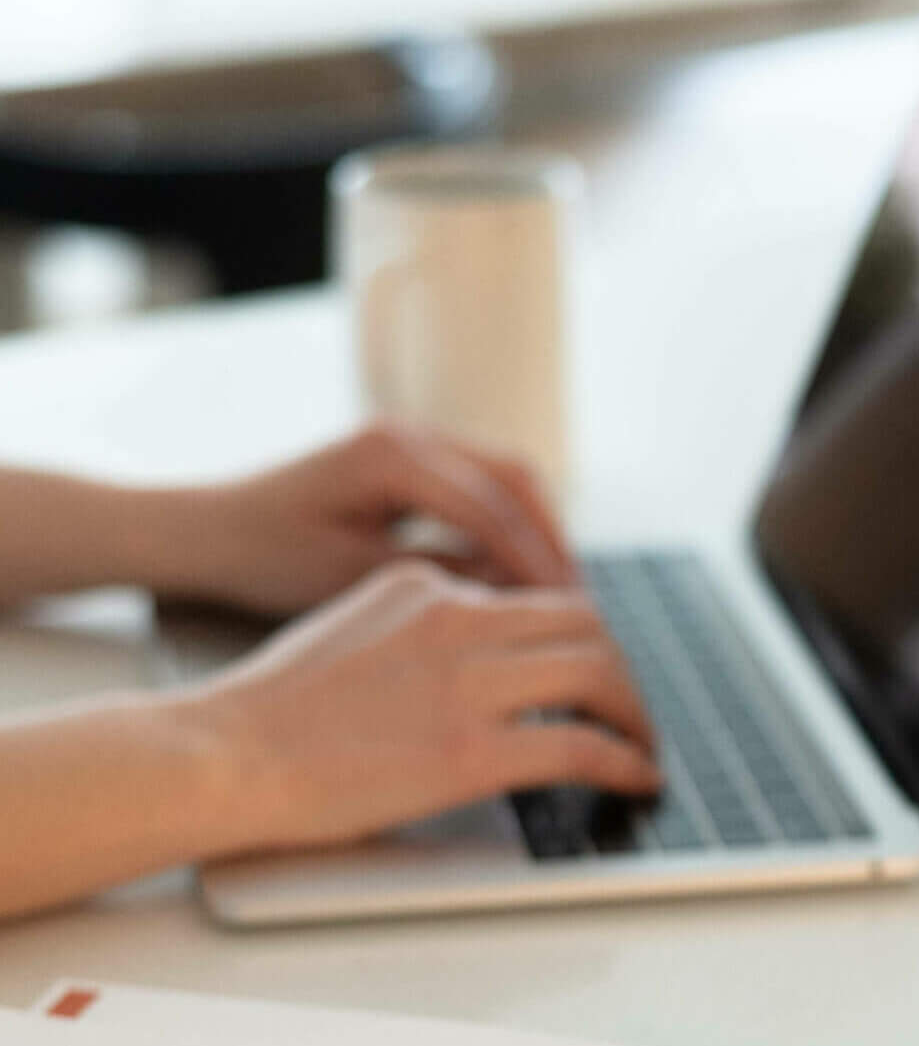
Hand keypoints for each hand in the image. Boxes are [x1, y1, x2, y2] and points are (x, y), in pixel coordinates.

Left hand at [147, 424, 575, 615]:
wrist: (207, 531)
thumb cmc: (263, 558)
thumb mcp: (352, 579)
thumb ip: (438, 577)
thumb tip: (518, 591)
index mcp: (391, 454)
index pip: (491, 506)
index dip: (537, 561)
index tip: (569, 612)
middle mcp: (408, 433)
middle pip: (515, 477)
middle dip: (554, 540)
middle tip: (584, 603)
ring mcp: (411, 441)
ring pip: (505, 478)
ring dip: (538, 532)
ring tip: (563, 594)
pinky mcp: (409, 462)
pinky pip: (480, 488)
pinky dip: (508, 529)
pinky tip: (521, 578)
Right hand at [191, 560, 660, 851]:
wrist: (223, 754)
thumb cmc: (270, 714)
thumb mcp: (349, 631)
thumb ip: (414, 632)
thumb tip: (466, 662)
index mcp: (423, 586)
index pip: (532, 595)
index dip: (581, 635)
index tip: (595, 670)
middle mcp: (453, 618)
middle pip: (584, 621)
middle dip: (621, 668)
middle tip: (631, 710)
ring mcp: (465, 683)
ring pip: (598, 673)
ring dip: (636, 714)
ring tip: (645, 748)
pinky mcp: (470, 750)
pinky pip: (580, 746)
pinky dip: (624, 762)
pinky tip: (635, 779)